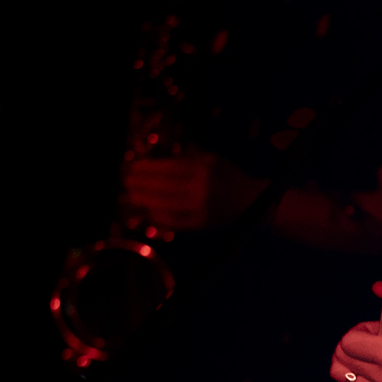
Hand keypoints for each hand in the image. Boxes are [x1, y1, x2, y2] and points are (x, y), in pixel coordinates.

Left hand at [123, 148, 263, 230]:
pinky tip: (148, 211)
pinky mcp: (201, 225)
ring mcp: (200, 210)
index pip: (169, 169)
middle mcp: (200, 191)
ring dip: (145, 200)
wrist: (255, 202)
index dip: (149, 168)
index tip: (134, 166)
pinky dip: (159, 217)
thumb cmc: (232, 178)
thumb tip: (162, 159)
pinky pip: (175, 222)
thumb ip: (190, 156)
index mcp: (204, 172)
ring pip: (165, 205)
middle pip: (163, 187)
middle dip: (142, 184)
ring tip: (131, 195)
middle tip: (127, 180)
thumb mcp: (214, 160)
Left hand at [329, 302, 381, 381]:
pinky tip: (369, 370)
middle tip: (370, 341)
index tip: (376, 330)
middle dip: (351, 343)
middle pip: (340, 358)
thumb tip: (377, 287)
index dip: (360, 330)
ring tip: (366, 356)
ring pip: (339, 375)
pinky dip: (352, 377)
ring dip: (347, 361)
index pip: (349, 342)